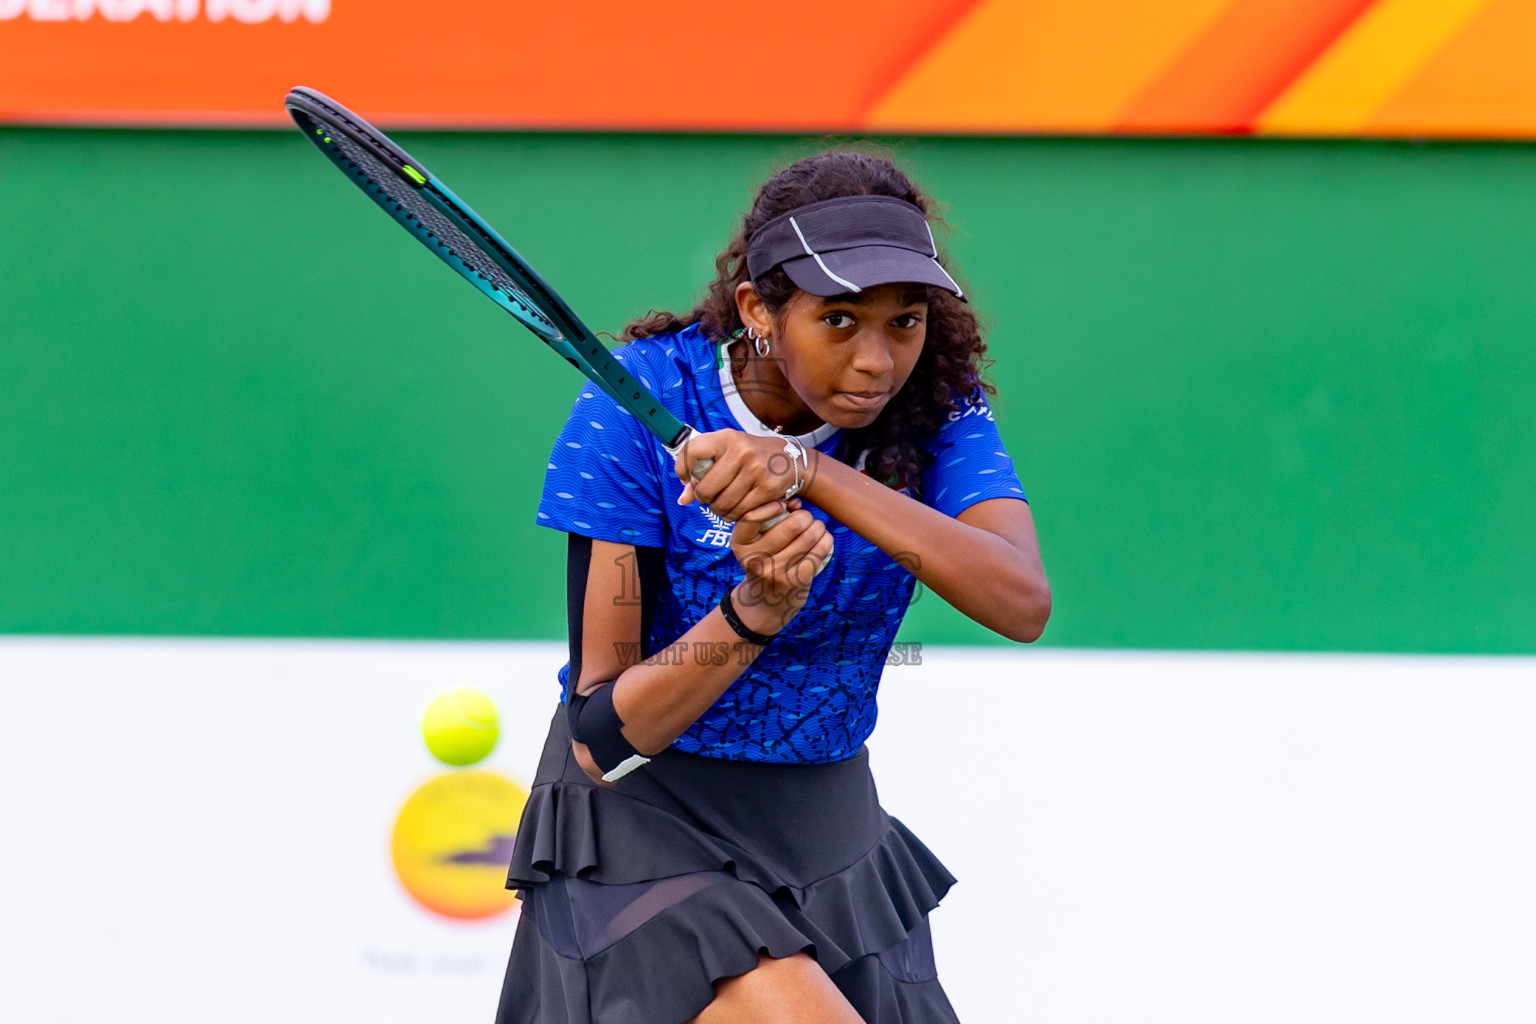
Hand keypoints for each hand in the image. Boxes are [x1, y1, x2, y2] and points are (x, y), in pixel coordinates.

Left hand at [675, 429, 810, 523]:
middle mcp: (741, 452)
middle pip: (706, 488)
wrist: (791, 459)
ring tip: (724, 504)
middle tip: (709, 497)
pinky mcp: (768, 488)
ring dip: (719, 510)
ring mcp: (756, 470)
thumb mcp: (728, 453)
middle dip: (704, 498)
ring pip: (723, 504)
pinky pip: (741, 511)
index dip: (683, 469)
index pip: (692, 451)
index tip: (687, 479)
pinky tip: (737, 509)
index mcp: (727, 438)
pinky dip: (735, 515)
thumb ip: (702, 470)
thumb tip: (683, 499)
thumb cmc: (752, 456)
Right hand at [728, 498, 832, 634]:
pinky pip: (818, 553)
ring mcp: (775, 572)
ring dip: (818, 527)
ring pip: (808, 538)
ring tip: (818, 527)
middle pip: (790, 525)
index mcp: (740, 544)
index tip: (783, 505)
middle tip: (807, 518)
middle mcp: (754, 559)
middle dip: (805, 516)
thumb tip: (796, 504)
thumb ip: (769, 519)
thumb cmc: (764, 562)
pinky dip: (826, 541)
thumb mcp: (755, 543)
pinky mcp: (794, 582)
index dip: (771, 505)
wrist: (765, 604)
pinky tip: (825, 539)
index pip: (751, 517)